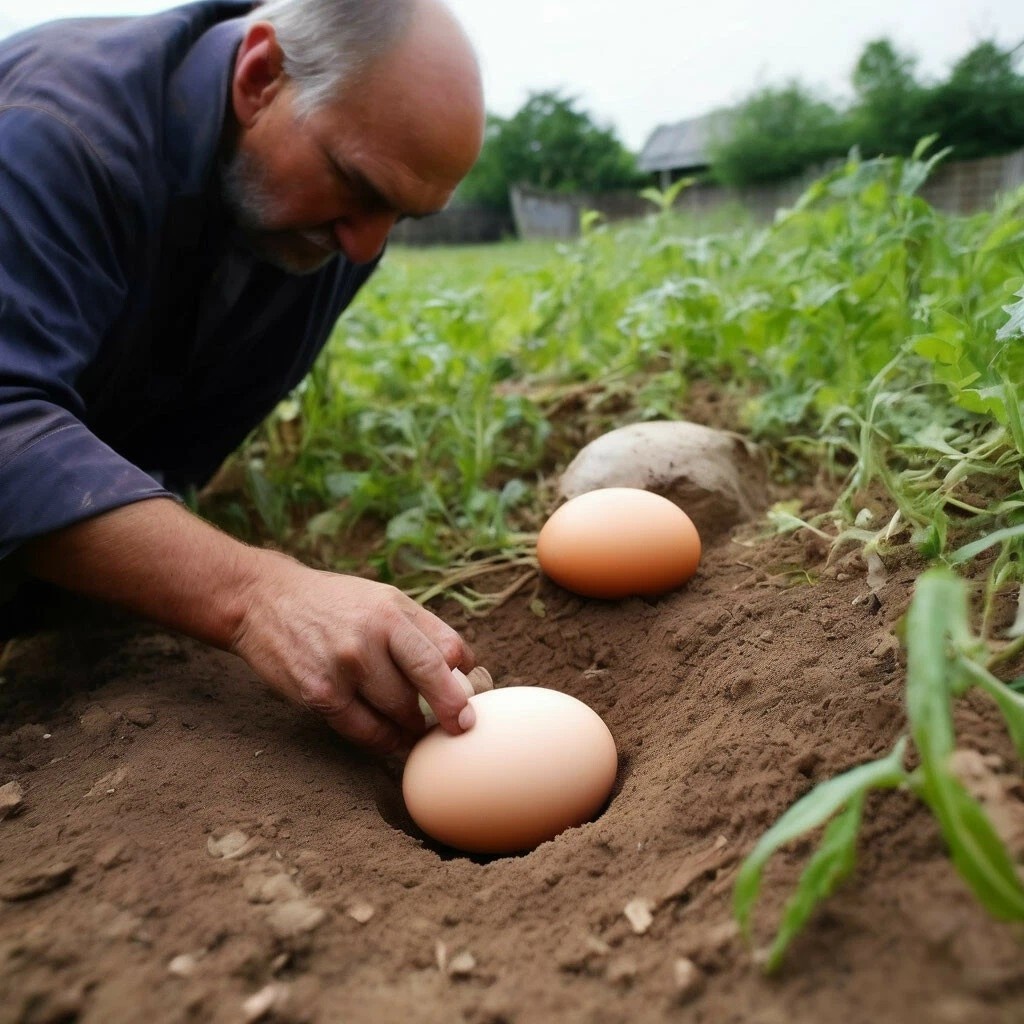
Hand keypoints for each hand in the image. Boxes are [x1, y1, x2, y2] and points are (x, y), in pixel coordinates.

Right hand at [231, 549, 475, 754]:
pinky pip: (364, 731)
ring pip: (397, 715)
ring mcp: (343, 668)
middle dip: (445, 713)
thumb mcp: (385, 599)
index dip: (463, 683)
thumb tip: (468, 668)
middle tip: (455, 727)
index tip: (472, 704)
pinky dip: (383, 740)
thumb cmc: (337, 604)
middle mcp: (369, 638)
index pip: (446, 654)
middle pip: (425, 689)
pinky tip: (390, 737)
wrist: (265, 601)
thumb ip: (426, 630)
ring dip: (412, 728)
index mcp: (392, 612)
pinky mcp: (319, 694)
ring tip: (415, 728)